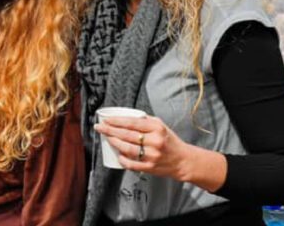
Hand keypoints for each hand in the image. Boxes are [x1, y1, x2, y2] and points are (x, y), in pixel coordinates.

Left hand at [95, 115, 227, 191]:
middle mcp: (155, 141)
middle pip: (127, 135)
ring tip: (107, 138)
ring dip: (114, 143)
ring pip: (127, 149)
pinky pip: (132, 164)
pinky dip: (123, 159)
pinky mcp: (150, 167)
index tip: (106, 120)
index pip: (132, 122)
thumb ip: (146, 120)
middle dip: (110, 130)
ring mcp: (152, 155)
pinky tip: (117, 155)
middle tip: (99, 128)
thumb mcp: (161, 126)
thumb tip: (126, 115)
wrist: (183, 160)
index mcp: (157, 128)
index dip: (116, 121)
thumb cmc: (170, 141)